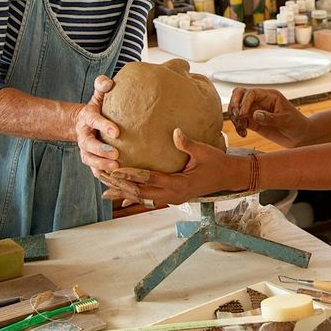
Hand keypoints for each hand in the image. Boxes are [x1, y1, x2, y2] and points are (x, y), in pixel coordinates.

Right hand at [75, 75, 122, 185]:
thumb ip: (102, 86)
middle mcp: (84, 136)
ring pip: (90, 160)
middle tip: (116, 155)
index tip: (117, 132)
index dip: (104, 126)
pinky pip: (94, 170)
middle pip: (89, 146)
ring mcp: (86, 150)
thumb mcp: (98, 95)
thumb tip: (108, 82)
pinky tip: (115, 181)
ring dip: (101, 165)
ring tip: (116, 168)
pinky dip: (102, 176)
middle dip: (101, 151)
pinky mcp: (91, 160)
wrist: (85, 123)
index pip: (95, 121)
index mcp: (88, 118)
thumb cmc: (98, 107)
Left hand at [105, 128, 257, 206]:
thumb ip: (188, 143)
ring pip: (142, 198)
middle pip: (140, 192)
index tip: (115, 169)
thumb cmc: (217, 162)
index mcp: (179, 184)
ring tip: (104, 188)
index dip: (131, 174)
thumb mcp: (204, 151)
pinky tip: (121, 198)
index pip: (150, 179)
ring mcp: (172, 198)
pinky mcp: (171, 197)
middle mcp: (172, 195)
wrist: (228, 177)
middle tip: (101, 176)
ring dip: (123, 192)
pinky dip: (134, 197)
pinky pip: (149, 199)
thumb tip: (174, 131)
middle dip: (119, 185)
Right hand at [228, 88, 308, 146]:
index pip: (251, 92)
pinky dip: (238, 126)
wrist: (300, 137)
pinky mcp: (253, 122)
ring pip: (237, 107)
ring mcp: (255, 111)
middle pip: (239, 94)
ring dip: (235, 117)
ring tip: (242, 129)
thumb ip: (270, 118)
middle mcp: (260, 101)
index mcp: (270, 96)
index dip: (244, 102)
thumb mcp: (286, 120)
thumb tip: (254, 114)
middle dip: (234, 104)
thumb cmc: (297, 124)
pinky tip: (243, 133)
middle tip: (237, 117)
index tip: (243, 115)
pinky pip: (240, 121)